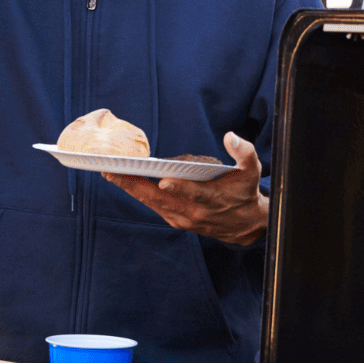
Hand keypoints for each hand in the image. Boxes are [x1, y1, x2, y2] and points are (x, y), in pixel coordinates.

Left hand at [103, 132, 268, 245]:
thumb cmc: (245, 192)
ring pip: (153, 204)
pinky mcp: (176, 221)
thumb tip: (230, 137)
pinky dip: (139, 195)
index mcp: (214, 199)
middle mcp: (195, 212)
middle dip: (136, 186)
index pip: (195, 194)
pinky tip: (125, 182)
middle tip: (113, 172)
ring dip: (131, 190)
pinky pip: (154, 207)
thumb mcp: (252, 171)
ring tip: (111, 174)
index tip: (163, 180)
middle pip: (162, 200)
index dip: (180, 187)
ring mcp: (184, 219)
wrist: (244, 225)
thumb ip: (245, 153)